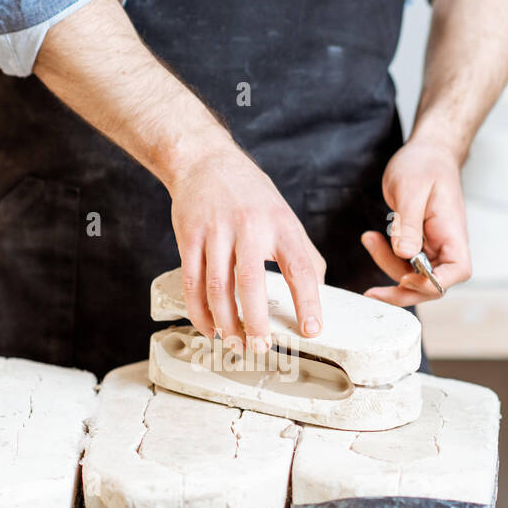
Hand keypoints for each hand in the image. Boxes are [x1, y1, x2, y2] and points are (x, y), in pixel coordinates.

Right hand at [167, 146, 325, 349]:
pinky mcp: (190, 237)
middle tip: (261, 347)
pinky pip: (193, 282)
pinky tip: (208, 326)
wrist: (204, 160)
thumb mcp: (284, 215)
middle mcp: (250, 227)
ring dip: (225, 323)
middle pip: (252, 282)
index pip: (300, 268)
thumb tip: (318, 292)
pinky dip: (199, 311)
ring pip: (218, 288)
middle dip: (256, 322)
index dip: (308, 302)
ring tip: (234, 343)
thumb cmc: (249, 194)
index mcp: (281, 224)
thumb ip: (302, 252)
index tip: (311, 330)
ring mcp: (216, 232)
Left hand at [362, 139, 471, 305]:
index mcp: (452, 231)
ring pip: (413, 277)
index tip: (407, 278)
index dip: (433, 283)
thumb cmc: (424, 164)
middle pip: (432, 284)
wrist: (427, 152)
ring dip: (387, 267)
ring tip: (369, 240)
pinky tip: (372, 239)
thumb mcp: (411, 189)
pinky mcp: (419, 245)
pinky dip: (386, 257)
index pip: (457, 271)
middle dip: (402, 290)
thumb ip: (409, 223)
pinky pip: (404, 264)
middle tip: (372, 292)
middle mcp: (446, 244)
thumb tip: (405, 254)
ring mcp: (433, 247)